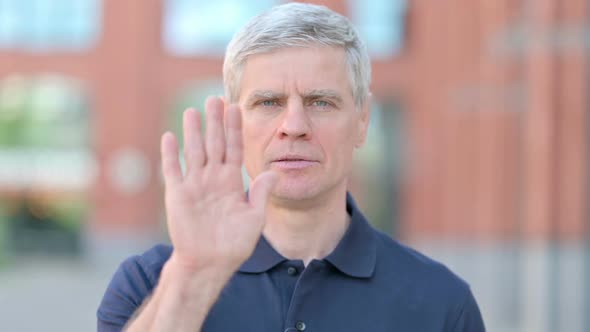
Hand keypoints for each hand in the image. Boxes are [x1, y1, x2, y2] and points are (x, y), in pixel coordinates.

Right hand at [160, 96, 276, 274]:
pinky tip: (169, 136)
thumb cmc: (234, 243)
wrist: (210, 262)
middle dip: (215, 122)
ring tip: (193, 110)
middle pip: (214, 144)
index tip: (236, 107)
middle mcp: (212, 178)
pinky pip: (173, 170)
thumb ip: (261, 194)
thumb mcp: (254, 218)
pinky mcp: (177, 195)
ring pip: (194, 151)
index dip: (234, 129)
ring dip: (193, 131)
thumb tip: (274, 173)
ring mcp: (194, 185)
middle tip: (214, 98)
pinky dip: (170, 154)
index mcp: (231, 181)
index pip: (234, 148)